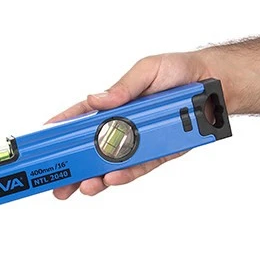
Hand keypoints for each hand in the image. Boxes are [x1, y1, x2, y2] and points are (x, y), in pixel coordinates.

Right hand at [47, 51, 216, 198]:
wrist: (216, 87)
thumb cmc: (179, 72)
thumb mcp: (147, 71)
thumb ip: (122, 88)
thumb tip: (96, 99)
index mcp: (114, 104)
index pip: (81, 117)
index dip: (62, 127)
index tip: (43, 138)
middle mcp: (123, 125)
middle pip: (91, 149)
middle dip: (74, 168)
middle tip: (58, 184)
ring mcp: (139, 142)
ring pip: (111, 165)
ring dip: (95, 178)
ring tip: (83, 187)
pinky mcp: (159, 154)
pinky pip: (139, 168)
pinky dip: (124, 175)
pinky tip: (111, 180)